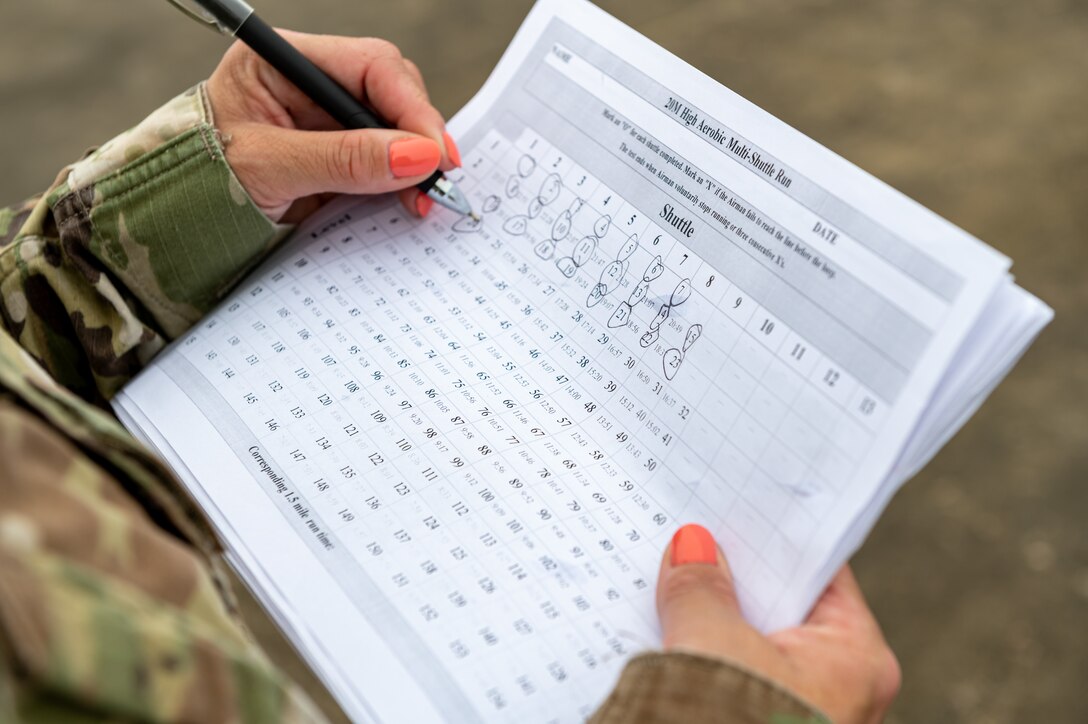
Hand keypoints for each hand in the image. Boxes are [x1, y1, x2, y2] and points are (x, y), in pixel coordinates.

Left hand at [206, 32, 459, 222]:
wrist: (171, 229)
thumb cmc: (198, 185)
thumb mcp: (270, 169)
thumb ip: (344, 159)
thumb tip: (418, 156)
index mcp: (283, 62)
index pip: (369, 66)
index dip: (411, 106)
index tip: (434, 152)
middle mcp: (310, 84)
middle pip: (391, 92)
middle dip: (418, 135)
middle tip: (436, 181)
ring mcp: (325, 122)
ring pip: (395, 128)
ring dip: (415, 162)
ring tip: (424, 200)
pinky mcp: (336, 158)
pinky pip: (383, 162)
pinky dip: (401, 181)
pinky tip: (409, 201)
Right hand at [658, 524, 900, 722]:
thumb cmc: (731, 721)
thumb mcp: (712, 641)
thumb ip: (701, 587)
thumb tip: (693, 546)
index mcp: (858, 659)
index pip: (820, 573)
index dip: (777, 537)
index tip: (740, 507)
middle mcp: (843, 692)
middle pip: (785, 611)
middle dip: (738, 582)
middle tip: (695, 541)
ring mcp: (804, 717)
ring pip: (756, 649)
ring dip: (716, 623)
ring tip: (671, 583)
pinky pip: (736, 681)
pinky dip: (707, 659)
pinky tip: (666, 637)